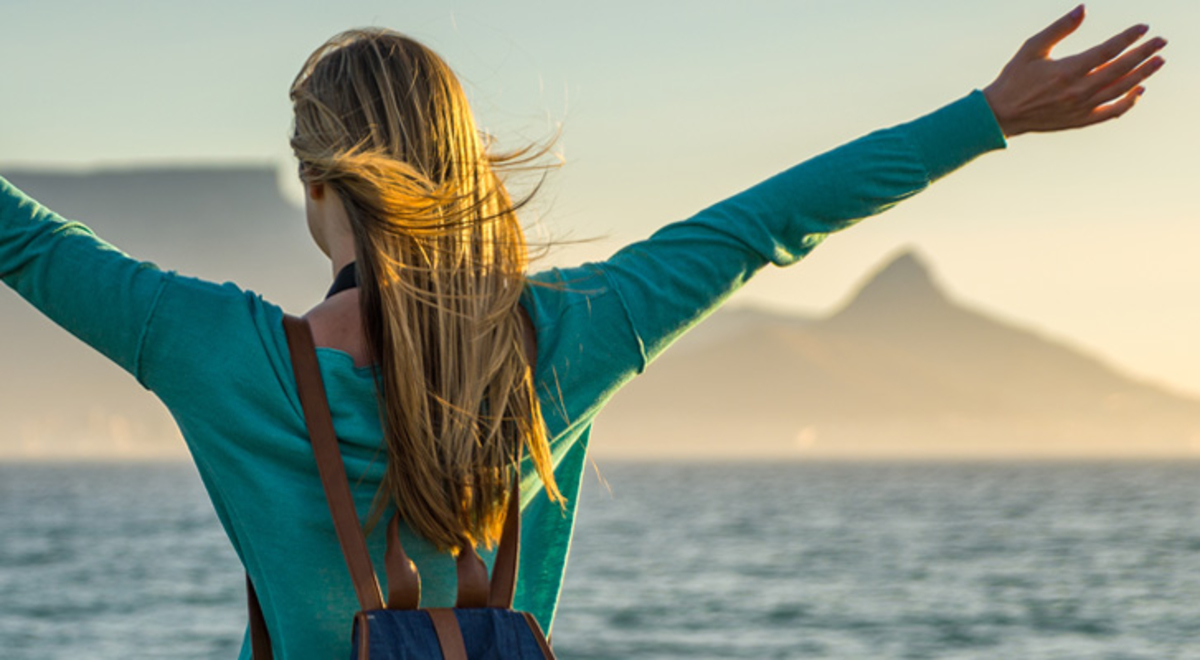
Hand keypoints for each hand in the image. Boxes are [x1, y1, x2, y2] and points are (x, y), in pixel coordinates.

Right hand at [983, 5, 1165, 136]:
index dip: (1128, 37)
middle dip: (1144, 53)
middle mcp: (1078, 91)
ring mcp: (1081, 108)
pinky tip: (1139, 91)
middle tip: (1161, 41)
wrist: (1001, 114)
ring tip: (1158, 61)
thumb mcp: (1032, 48)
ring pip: (1121, 90)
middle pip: (1120, 69)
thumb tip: (1083, 9)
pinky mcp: (1079, 121)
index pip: (1107, 51)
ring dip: (1142, 74)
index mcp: (1067, 70)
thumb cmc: (1014, 78)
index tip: (1143, 27)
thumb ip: (1059, 28)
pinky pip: (1111, 112)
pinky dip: (1128, 102)